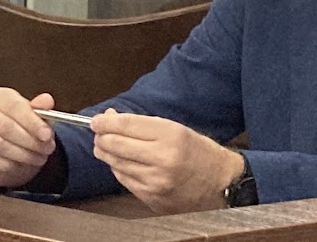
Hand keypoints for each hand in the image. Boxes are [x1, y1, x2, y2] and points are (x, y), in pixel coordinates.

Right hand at [0, 88, 58, 188]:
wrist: (6, 154)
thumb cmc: (21, 131)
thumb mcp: (36, 119)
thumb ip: (41, 110)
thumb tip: (47, 100)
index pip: (13, 105)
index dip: (32, 121)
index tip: (46, 135)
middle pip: (6, 126)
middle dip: (30, 141)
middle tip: (46, 150)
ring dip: (22, 155)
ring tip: (36, 158)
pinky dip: (7, 164)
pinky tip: (17, 164)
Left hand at [88, 111, 244, 214]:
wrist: (221, 184)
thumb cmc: (200, 153)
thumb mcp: (176, 129)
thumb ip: (142, 124)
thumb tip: (111, 119)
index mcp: (170, 135)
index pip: (126, 125)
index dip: (105, 122)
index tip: (95, 120)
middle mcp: (162, 159)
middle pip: (115, 144)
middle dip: (101, 137)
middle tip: (98, 132)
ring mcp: (156, 181)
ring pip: (115, 163)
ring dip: (106, 153)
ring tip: (107, 146)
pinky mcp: (152, 197)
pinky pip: (124, 180)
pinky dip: (118, 169)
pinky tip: (123, 163)